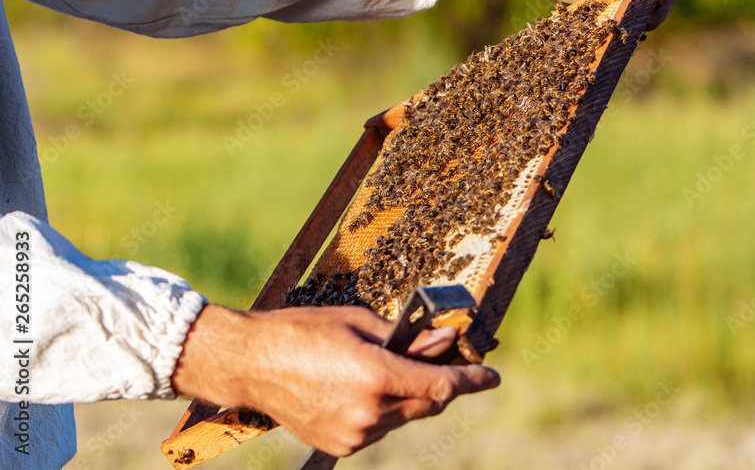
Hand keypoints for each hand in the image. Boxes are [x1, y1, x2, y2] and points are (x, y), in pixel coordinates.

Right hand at [171, 304, 499, 456]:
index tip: (492, 376)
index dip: (472, 380)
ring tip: (385, 367)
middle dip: (442, 384)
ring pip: (405, 417)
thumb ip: (406, 338)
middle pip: (429, 404)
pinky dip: (386, 409)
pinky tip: (365, 387)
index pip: (442, 386)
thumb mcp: (359, 322)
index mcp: (376, 377)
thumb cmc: (302, 331)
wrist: (250, 364)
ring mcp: (355, 434)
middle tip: (443, 360)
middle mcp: (370, 412)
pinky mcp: (341, 444)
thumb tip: (444, 341)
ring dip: (410, 396)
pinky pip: (380, 428)